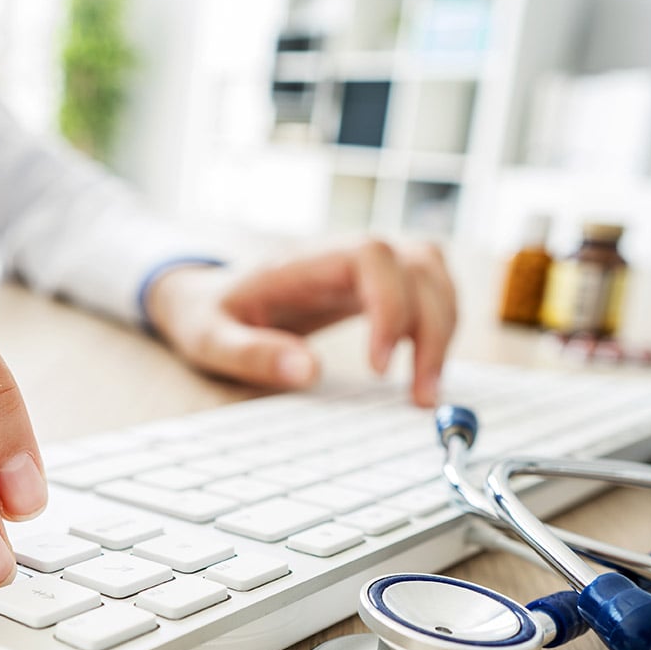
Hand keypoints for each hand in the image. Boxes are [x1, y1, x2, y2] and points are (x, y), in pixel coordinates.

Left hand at [144, 240, 455, 405]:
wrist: (208, 299)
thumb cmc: (209, 316)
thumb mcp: (210, 340)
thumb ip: (251, 353)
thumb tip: (306, 372)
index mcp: (300, 262)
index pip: (370, 256)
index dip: (389, 304)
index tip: (377, 366)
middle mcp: (340, 255)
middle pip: (416, 263)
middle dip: (430, 328)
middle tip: (418, 394)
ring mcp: (362, 268)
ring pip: (432, 273)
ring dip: (442, 329)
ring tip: (423, 391)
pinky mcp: (374, 287)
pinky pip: (427, 291)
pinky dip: (437, 327)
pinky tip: (421, 371)